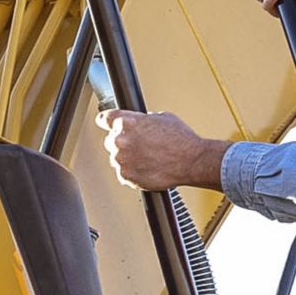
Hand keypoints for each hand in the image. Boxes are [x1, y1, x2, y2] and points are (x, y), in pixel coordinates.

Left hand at [99, 109, 227, 192]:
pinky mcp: (126, 176)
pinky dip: (133, 172)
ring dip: (128, 158)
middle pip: (111, 140)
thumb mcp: (162, 118)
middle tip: (141, 146)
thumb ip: (143, 120)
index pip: (104, 119)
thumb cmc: (181, 140)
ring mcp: (122, 159)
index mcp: (126, 122)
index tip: (104, 123)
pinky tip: (148, 168)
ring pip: (117, 158)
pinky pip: (124, 173)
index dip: (105, 121)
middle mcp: (121, 140)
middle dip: (123, 142)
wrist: (191, 161)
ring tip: (148, 159)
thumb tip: (140, 124)